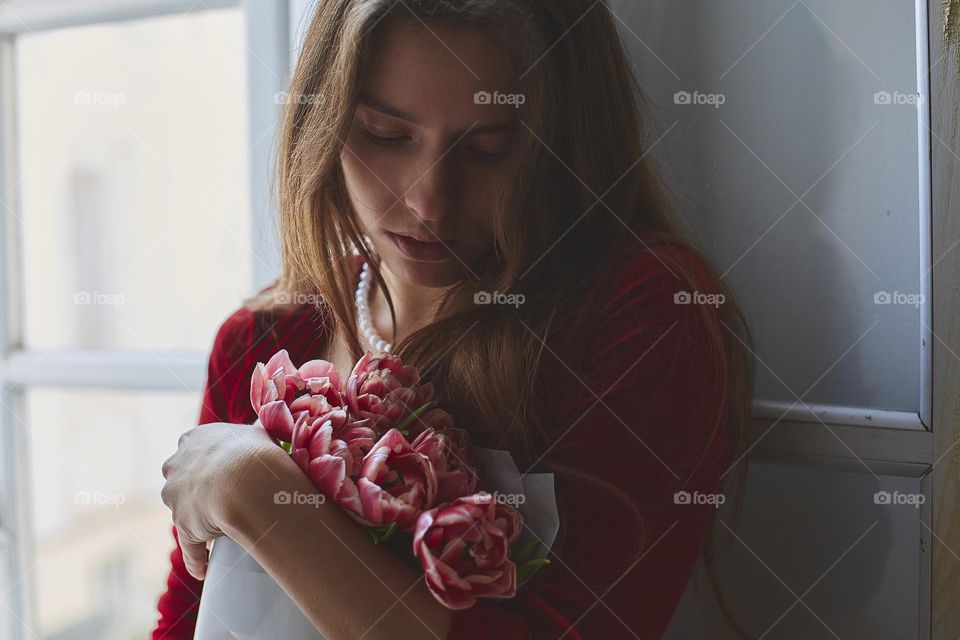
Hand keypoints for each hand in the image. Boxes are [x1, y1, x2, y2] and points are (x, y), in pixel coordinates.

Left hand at [161, 421, 276, 579]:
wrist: (246, 481)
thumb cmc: (255, 453)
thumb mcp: (257, 432)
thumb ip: (256, 432)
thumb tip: (268, 426)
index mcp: (194, 440)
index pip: (191, 448)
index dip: (204, 460)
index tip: (218, 468)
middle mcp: (177, 466)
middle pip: (179, 478)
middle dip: (192, 487)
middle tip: (218, 497)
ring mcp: (176, 498)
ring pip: (182, 511)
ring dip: (195, 521)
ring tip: (216, 531)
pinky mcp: (184, 526)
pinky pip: (190, 548)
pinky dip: (196, 559)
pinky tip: (203, 570)